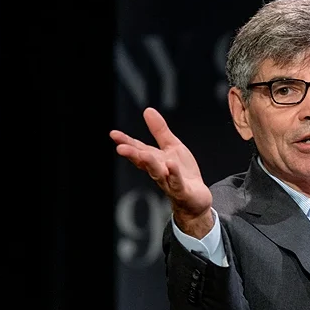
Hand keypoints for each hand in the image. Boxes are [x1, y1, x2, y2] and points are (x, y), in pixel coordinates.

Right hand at [110, 107, 213, 237]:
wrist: (196, 199)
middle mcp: (159, 171)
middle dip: (133, 154)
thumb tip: (147, 110)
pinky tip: (170, 165)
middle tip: (121, 148)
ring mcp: (169, 182)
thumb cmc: (182, 173)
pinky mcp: (182, 191)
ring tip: (144, 154)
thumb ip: (160, 131)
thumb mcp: (172, 147)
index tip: (114, 134)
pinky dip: (174, 174)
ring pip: (157, 173)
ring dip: (150, 164)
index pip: (138, 150)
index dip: (126, 142)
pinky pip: (177, 182)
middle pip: (144, 162)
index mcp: (155, 160)